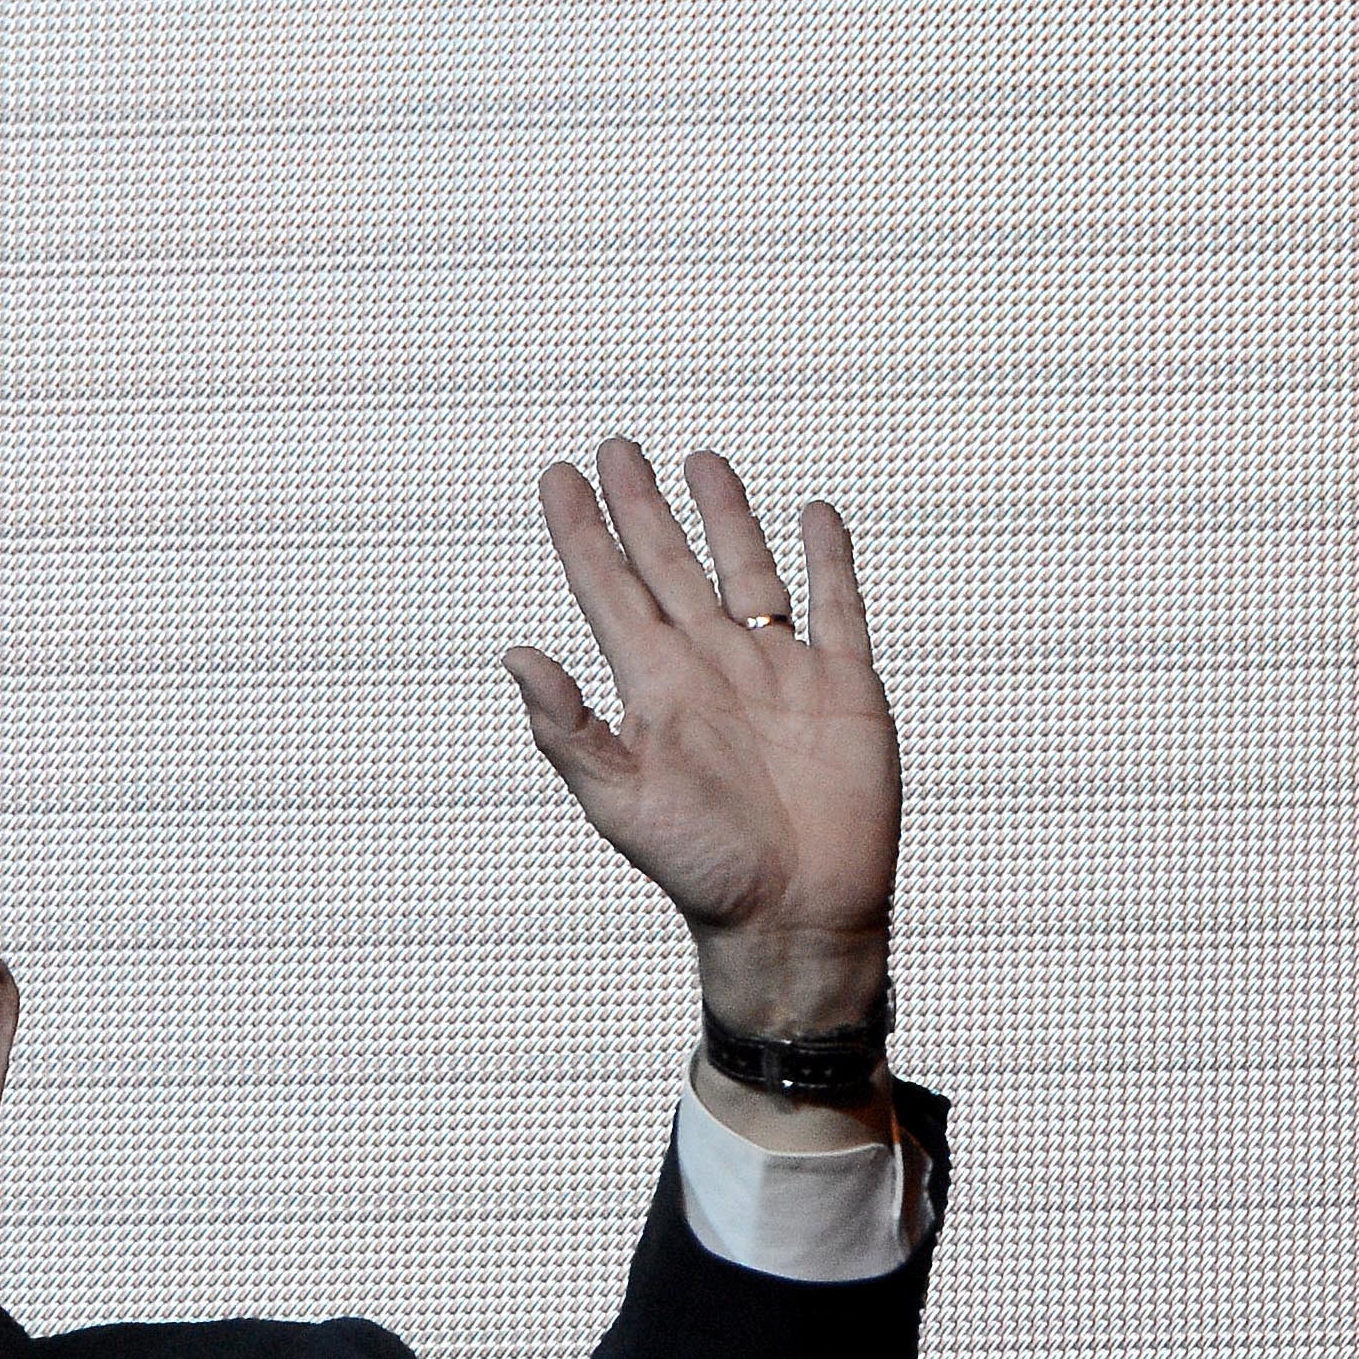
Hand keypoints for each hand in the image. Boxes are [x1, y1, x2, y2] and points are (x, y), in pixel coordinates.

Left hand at [504, 441, 900, 1045]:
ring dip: (723, 516)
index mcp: (654, 688)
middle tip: (615, 446)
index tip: (558, 476)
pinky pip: (836, 605)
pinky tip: (812, 517)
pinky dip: (829, 560)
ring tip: (699, 461)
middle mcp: (710, 667)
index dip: (582, 533)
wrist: (794, 911)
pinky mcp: (843, 685)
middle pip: (668, 565)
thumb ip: (568, 728)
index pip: (608, 589)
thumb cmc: (702, 869)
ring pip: (746, 570)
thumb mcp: (620, 800)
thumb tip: (515, 656)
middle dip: (641, 506)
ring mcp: (777, 671)